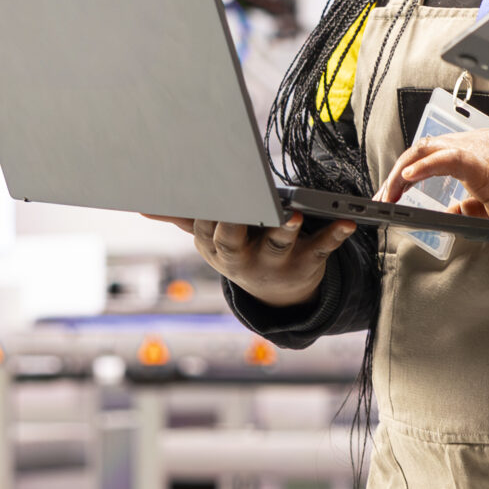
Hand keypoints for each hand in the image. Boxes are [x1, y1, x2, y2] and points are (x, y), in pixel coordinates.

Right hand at [143, 212, 356, 307]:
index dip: (207, 212)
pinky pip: (322, 248)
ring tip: (293, 215)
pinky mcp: (308, 263)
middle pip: (234, 242)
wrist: (280, 295)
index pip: (206, 227)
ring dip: (284, 230)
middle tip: (240, 206)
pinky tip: (347, 222)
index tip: (206, 193)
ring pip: (277, 246)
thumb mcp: (210, 239)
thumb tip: (141, 205)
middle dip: (235, 225)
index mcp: (218, 247)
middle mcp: (243, 259)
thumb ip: (182, 217)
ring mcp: (276, 263)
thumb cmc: (242, 251)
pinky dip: (335, 235)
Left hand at [386, 127, 488, 249]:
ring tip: (389, 194)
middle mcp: (484, 142)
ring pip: (430, 148)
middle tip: (386, 196)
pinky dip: (423, 167)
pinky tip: (408, 178)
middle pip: (428, 146)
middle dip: (401, 172)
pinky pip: (447, 158)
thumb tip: (454, 210)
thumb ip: (477, 204)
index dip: (414, 169)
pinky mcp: (488, 162)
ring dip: (404, 172)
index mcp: (488, 150)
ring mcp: (486, 148)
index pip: (441, 151)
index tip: (398, 190)